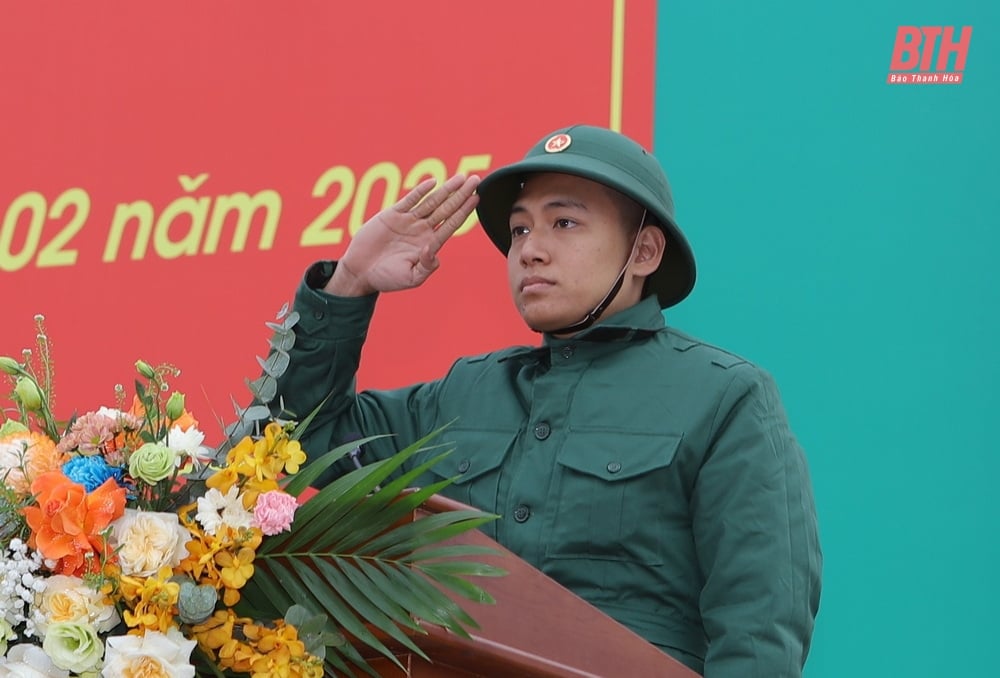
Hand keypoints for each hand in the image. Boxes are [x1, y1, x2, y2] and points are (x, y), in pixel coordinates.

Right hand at [325, 174, 480, 295]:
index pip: (452, 224)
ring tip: (461, 177)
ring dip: (446, 189)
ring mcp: (408, 221)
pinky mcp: (392, 215)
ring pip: (432, 201)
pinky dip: (421, 191)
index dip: (465, 211)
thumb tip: (434, 249)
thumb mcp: (411, 278)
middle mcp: (422, 230)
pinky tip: (433, 182)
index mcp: (430, 244)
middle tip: (476, 179)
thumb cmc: (387, 278)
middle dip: (462, 194)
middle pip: (447, 208)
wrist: (361, 272)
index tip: (477, 198)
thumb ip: (426, 266)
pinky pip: (410, 200)